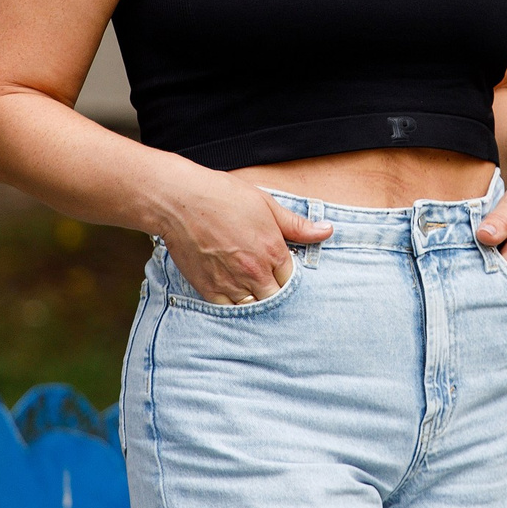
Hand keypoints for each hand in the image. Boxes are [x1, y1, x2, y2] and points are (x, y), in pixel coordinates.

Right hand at [154, 165, 333, 304]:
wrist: (180, 201)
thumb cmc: (223, 197)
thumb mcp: (266, 205)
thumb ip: (297, 224)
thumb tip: (327, 231)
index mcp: (273, 251)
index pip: (293, 279)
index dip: (289, 276)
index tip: (282, 270)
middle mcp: (255, 272)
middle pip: (277, 298)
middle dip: (275, 291)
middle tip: (269, 283)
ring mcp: (231, 283)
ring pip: (254, 308)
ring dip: (257, 301)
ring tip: (253, 290)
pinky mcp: (209, 289)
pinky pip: (229, 310)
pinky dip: (234, 307)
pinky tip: (235, 296)